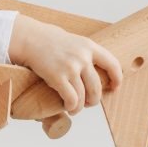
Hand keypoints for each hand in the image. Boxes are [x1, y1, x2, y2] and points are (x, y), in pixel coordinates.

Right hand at [8, 15, 123, 114]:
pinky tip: (68, 107)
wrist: (30, 38)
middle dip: (94, 100)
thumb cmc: (49, 41)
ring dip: (80, 107)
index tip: (114, 87)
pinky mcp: (57, 77)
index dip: (117, 79)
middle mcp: (83, 57)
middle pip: (97, 87)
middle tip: (89, 103)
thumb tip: (94, 69)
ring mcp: (71, 67)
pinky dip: (71, 106)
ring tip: (75, 108)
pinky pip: (71, 99)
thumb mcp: (73, 41)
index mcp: (89, 46)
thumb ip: (85, 53)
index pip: (112, 64)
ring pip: (84, 96)